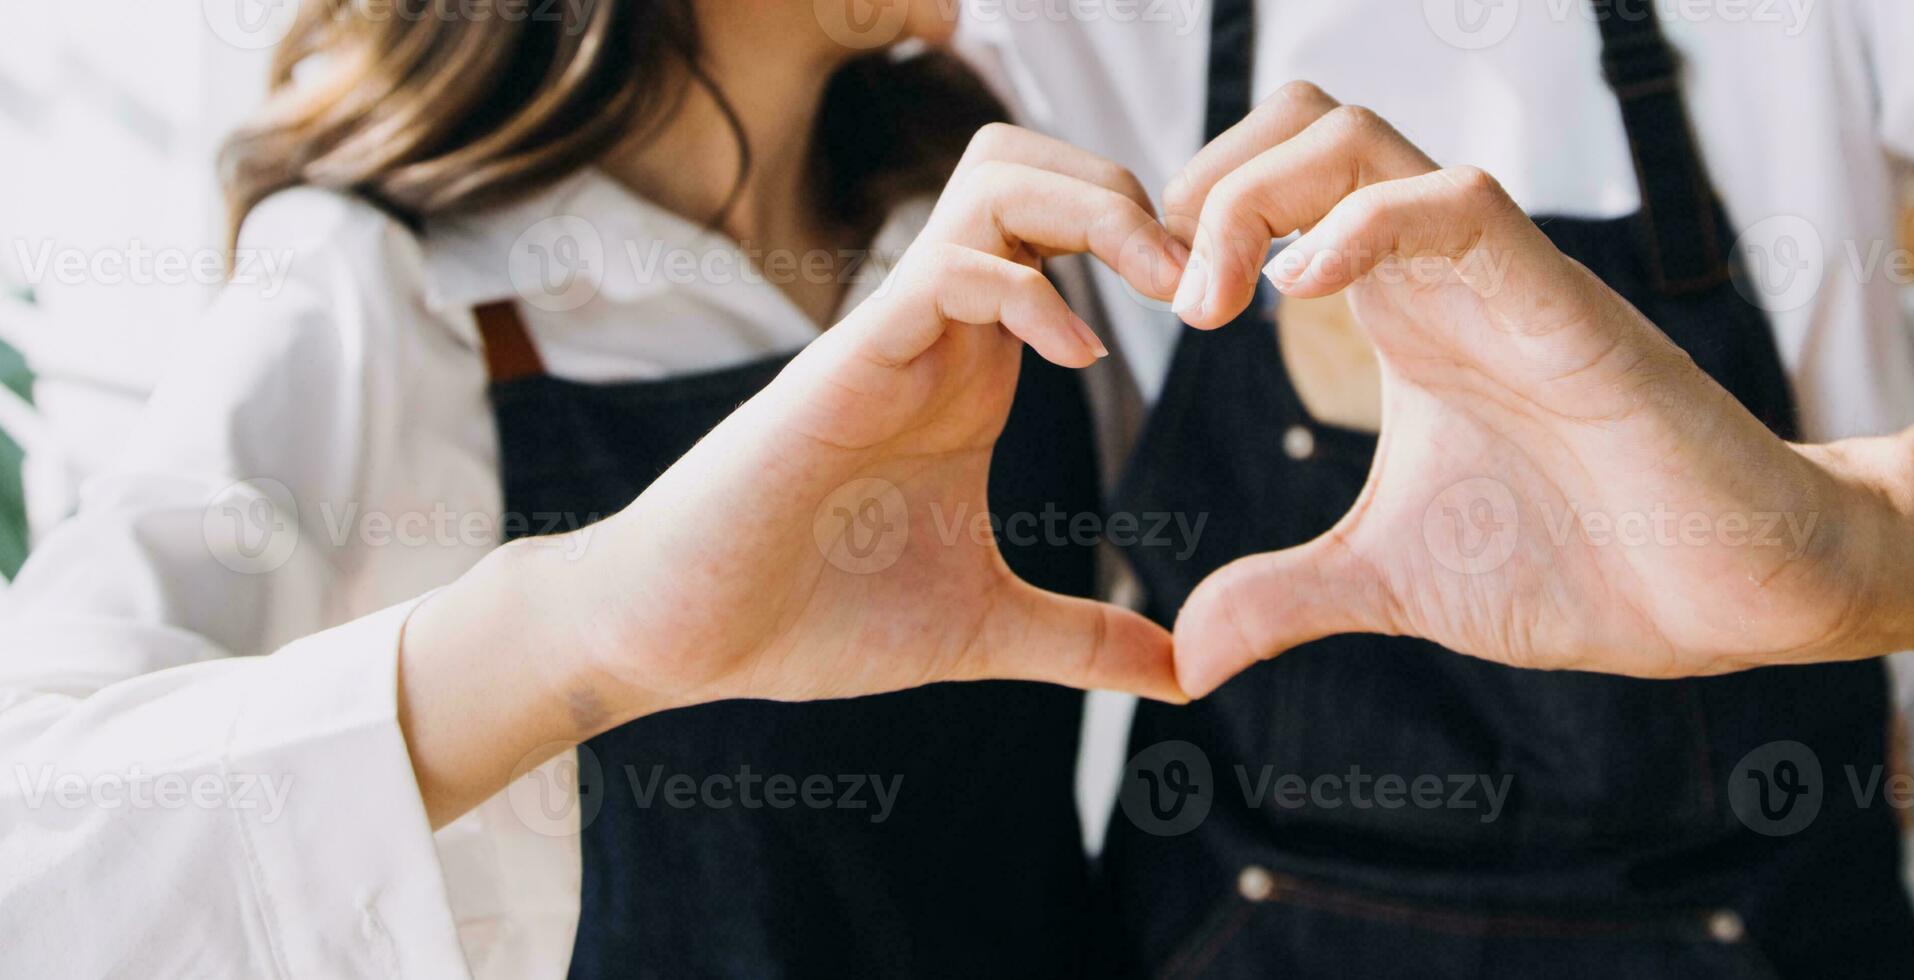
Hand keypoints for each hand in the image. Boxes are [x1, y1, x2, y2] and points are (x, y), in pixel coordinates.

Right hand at [405, 124, 1189, 822]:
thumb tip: (1184, 677)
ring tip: (1164, 286)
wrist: (684, 635)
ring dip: (1096, 207)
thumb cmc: (812, 615)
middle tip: (1207, 284)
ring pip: (999, 177)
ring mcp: (899, 330)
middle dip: (1140, 195)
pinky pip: (954, 263)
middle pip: (1043, 165)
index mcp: (981, 368)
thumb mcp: (986, 631)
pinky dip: (1031, 286)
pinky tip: (1078, 358)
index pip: (1074, 232)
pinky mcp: (853, 356)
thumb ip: (1084, 643)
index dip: (1160, 245)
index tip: (1230, 315)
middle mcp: (945, 327)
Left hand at [1163, 84, 1890, 695]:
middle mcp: (1438, 269)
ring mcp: (1499, 275)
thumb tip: (1187, 651)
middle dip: (1204, 178)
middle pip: (1302, 126)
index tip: (1141, 312)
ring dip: (1256, 193)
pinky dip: (1361, 224)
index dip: (1190, 222)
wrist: (1732, 591)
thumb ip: (1289, 595)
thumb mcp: (1395, 583)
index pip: (1277, 191)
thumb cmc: (1591, 562)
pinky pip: (1456, 202)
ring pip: (1359, 138)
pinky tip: (1298, 294)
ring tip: (1209, 302)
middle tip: (1164, 289)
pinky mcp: (1561, 302)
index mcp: (1398, 310)